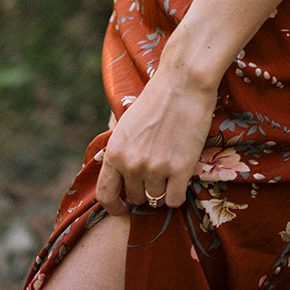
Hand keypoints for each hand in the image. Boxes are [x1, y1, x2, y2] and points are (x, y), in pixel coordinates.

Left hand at [96, 64, 216, 216]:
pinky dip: (178, 193)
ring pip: (156, 199)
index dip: (115, 207)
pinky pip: (175, 199)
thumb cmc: (157, 98)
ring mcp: (155, 168)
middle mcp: (131, 164)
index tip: (125, 208)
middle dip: (145, 191)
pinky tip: (182, 178)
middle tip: (157, 178)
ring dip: (164, 190)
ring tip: (172, 171)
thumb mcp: (126, 125)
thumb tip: (118, 173)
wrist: (184, 82)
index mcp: (114, 152)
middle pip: (136, 198)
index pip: (106, 195)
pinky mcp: (180, 169)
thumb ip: (121, 151)